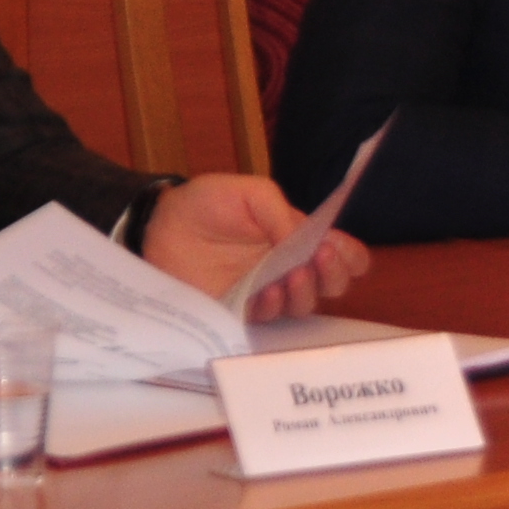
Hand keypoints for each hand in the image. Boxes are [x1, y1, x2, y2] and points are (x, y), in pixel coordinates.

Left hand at [138, 173, 370, 320]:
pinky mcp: (241, 309)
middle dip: (334, 274)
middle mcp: (288, 266)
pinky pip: (269, 316)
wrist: (159, 225)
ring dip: (306, 291)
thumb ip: (279, 211)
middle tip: (320, 259)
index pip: (340, 252)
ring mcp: (266, 290)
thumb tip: (303, 240)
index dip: (349, 255)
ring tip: (293, 275)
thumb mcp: (248, 192)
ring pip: (304, 304)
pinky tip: (266, 290)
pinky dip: (274, 305)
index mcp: (296, 236)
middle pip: (331, 283)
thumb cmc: (205, 203)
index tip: (339, 249)